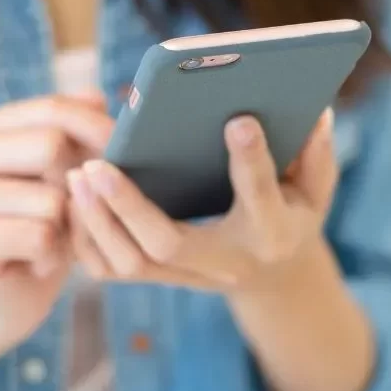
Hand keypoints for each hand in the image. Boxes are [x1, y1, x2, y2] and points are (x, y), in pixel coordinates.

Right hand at [0, 94, 113, 350]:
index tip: (108, 163)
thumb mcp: (74, 173)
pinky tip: (39, 260)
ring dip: (67, 227)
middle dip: (80, 185)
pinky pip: (39, 235)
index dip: (97, 135)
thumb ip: (82, 130)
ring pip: (50, 198)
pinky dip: (53, 254)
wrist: (15, 296)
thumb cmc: (49, 227)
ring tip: (51, 238)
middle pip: (51, 145)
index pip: (53, 109)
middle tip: (71, 212)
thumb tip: (95, 96)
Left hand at [67, 109, 337, 292]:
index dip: (251, 161)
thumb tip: (315, 112)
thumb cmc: (292, 214)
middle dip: (128, 206)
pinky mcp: (162, 278)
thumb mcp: (317, 189)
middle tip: (96, 164)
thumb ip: (316, 154)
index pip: (260, 197)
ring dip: (97, 222)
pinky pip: (112, 270)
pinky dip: (86, 239)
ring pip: (131, 263)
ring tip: (76, 176)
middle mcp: (226, 262)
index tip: (237, 119)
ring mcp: (190, 276)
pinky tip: (74, 200)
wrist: (274, 276)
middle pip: (168, 243)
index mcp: (272, 233)